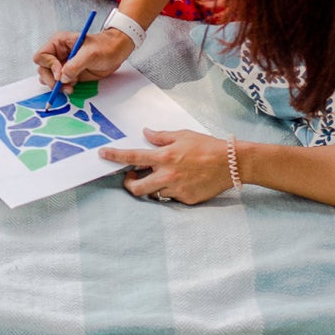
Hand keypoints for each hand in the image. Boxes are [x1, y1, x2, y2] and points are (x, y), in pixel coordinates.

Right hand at [34, 26, 132, 89]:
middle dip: (51, 80)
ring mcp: (63, 65)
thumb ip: (74, 65)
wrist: (117, 52)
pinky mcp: (70, 74)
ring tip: (69, 88)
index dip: (49, 65)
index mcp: (59, 43)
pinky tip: (73, 87)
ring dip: (56, 86)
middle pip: (43, 69)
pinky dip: (63, 88)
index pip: (42, 56)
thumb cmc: (105, 47)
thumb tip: (62, 78)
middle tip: (63, 86)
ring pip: (49, 78)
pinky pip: (59, 84)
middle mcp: (58, 54)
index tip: (60, 73)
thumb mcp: (90, 54)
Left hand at [99, 130, 233, 204]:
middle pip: (136, 187)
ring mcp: (176, 190)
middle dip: (129, 183)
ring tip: (160, 177)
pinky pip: (171, 198)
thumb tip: (146, 134)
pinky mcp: (186, 200)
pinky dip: (171, 190)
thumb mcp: (183, 135)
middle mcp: (167, 176)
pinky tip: (182, 181)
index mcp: (164, 157)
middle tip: (133, 176)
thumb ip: (162, 137)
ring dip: (151, 187)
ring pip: (153, 194)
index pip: (132, 158)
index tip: (102, 155)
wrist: (232, 163)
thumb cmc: (207, 146)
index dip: (115, 157)